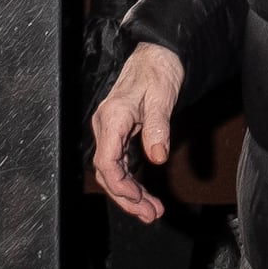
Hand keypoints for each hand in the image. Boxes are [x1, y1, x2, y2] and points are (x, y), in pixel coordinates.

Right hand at [90, 42, 185, 221]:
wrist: (157, 54)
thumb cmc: (158, 70)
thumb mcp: (162, 97)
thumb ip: (158, 127)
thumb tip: (157, 156)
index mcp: (112, 117)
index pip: (106, 160)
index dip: (119, 184)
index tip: (137, 199)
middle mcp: (106, 126)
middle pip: (107, 172)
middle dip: (127, 197)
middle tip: (150, 215)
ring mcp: (111, 131)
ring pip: (113, 171)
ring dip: (130, 194)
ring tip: (151, 212)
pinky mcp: (119, 134)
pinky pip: (119, 164)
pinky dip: (131, 181)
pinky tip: (143, 195)